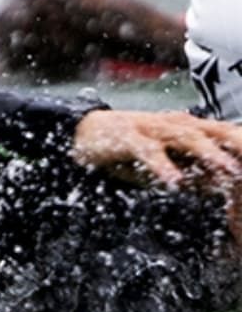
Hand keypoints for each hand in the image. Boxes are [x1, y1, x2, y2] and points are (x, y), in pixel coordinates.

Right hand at [73, 109, 241, 237]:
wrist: (86, 132)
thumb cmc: (132, 149)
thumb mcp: (168, 165)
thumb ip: (195, 175)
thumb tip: (222, 187)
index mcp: (191, 129)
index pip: (227, 135)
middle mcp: (177, 125)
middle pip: (216, 131)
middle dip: (239, 144)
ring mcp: (152, 129)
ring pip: (187, 139)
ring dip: (210, 155)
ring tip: (228, 171)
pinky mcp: (127, 137)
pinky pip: (148, 152)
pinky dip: (162, 167)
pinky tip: (173, 182)